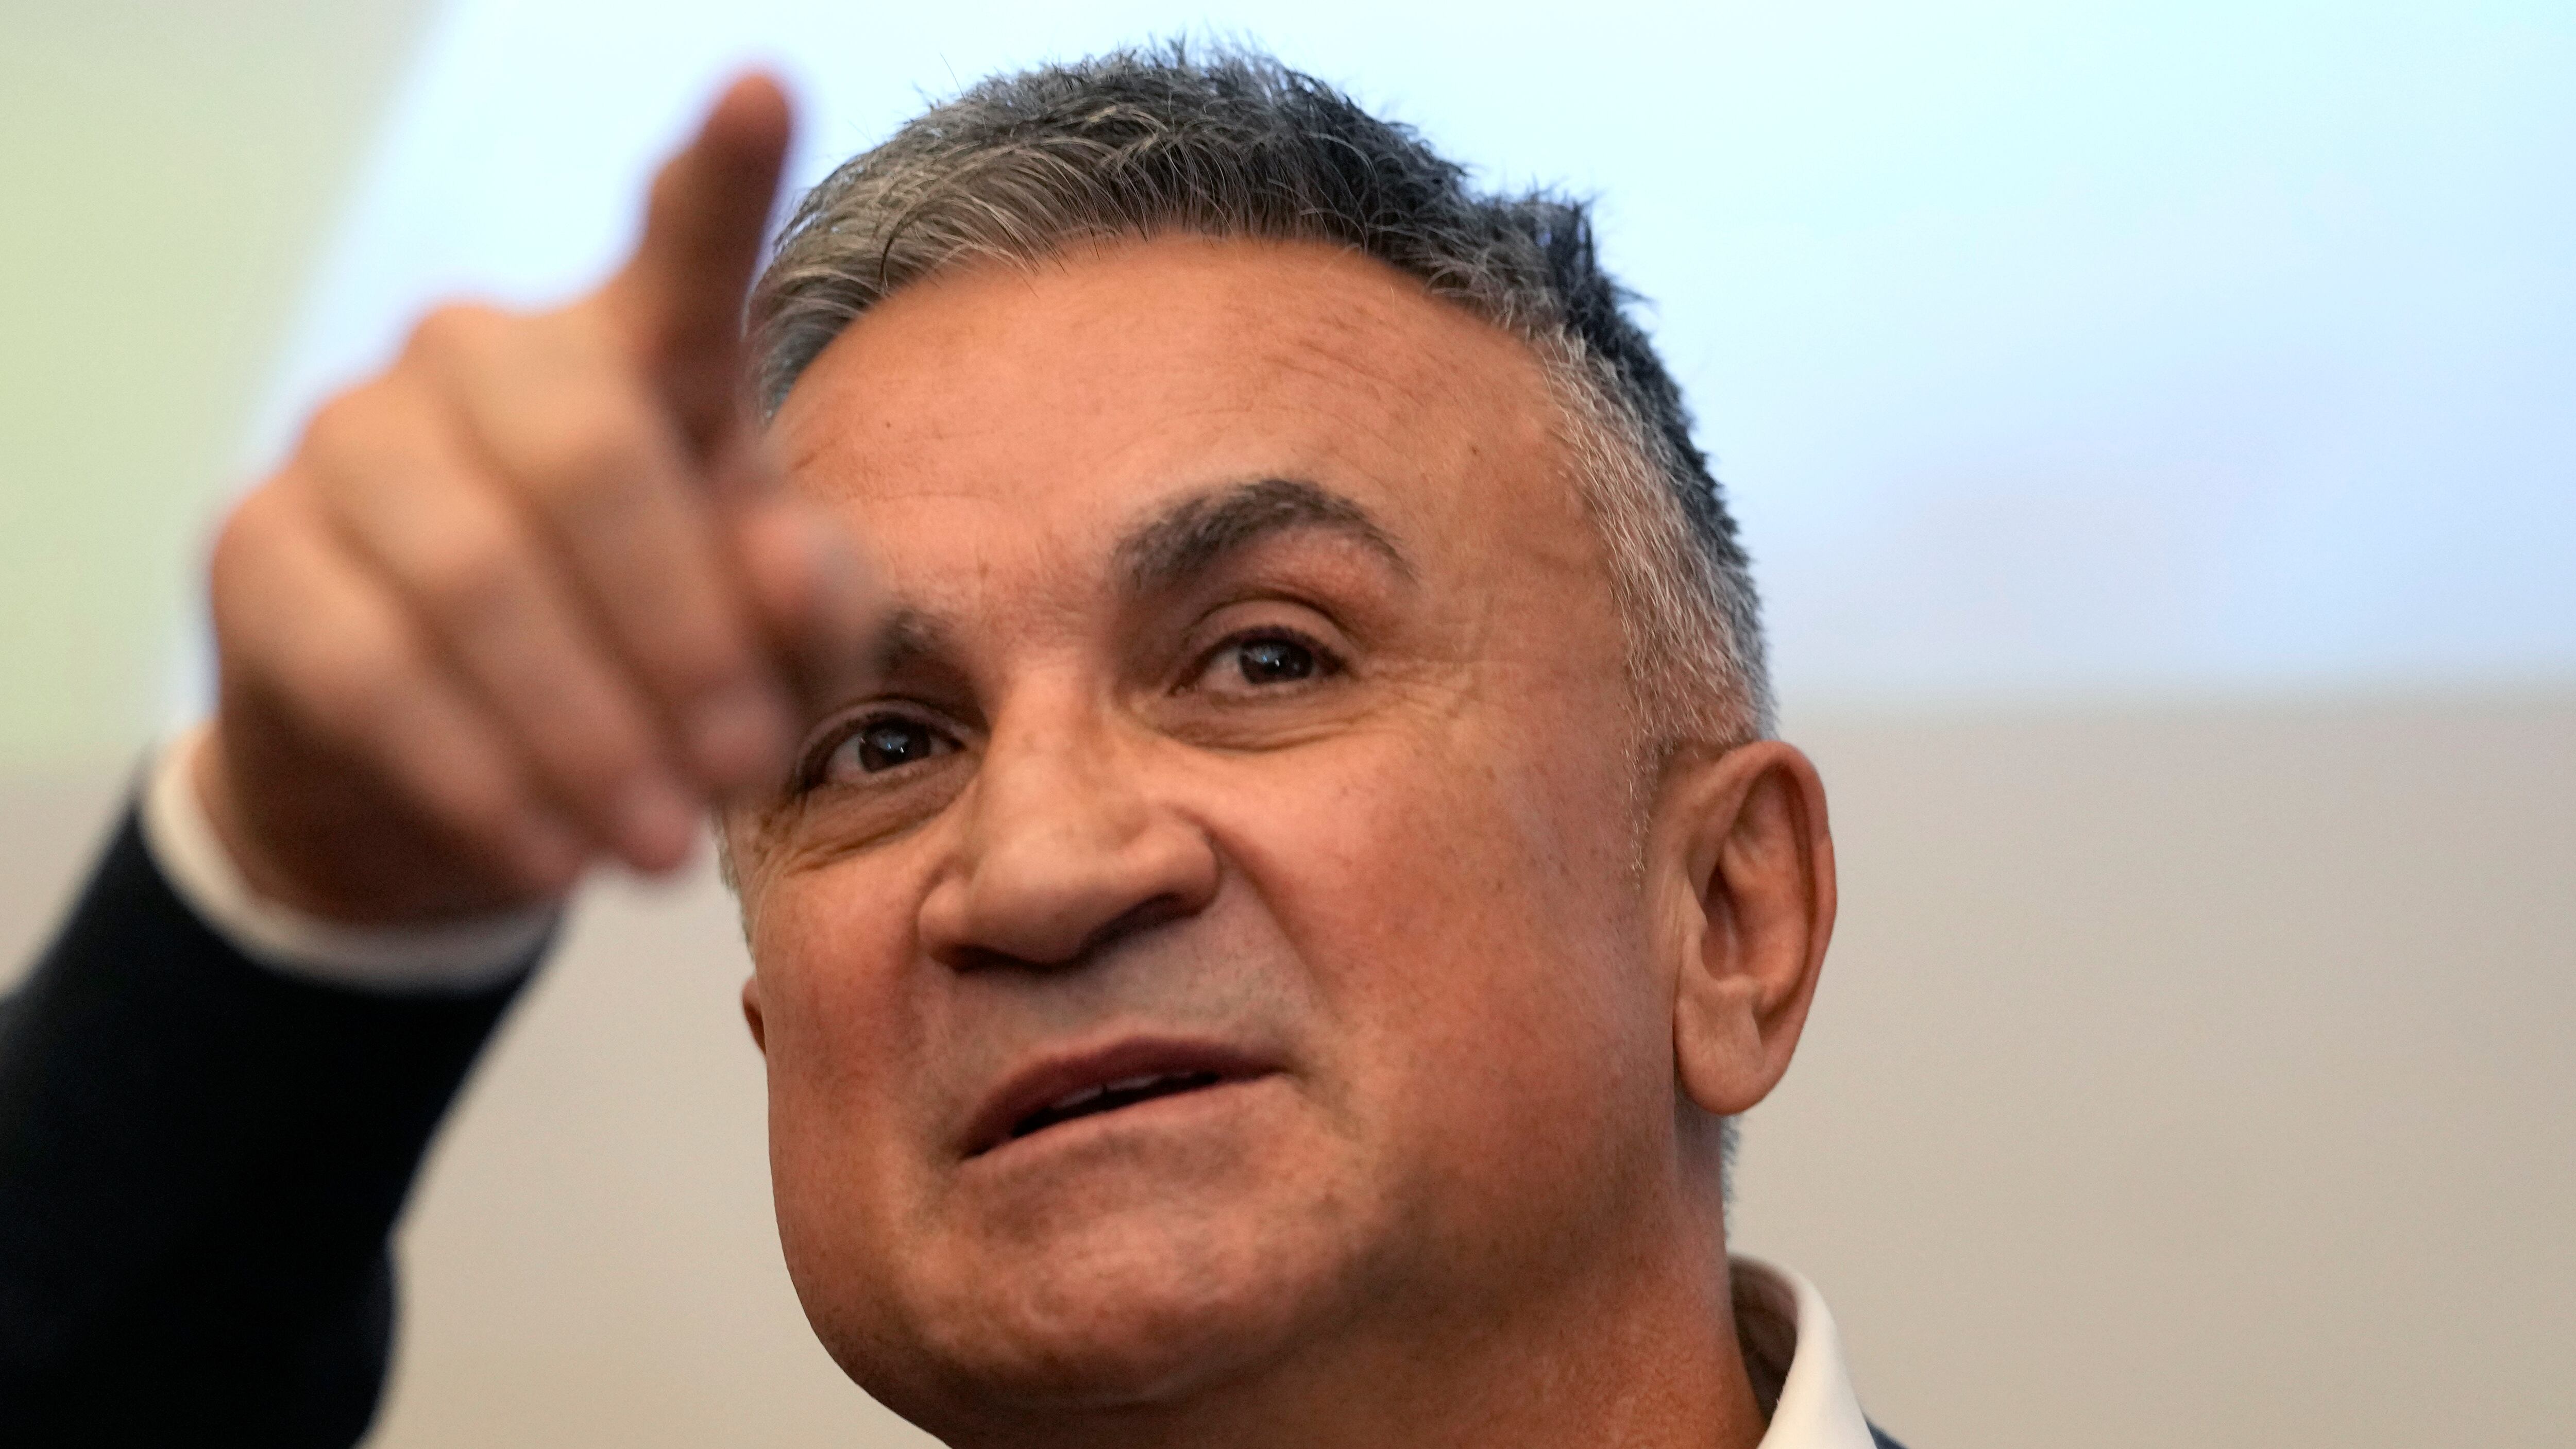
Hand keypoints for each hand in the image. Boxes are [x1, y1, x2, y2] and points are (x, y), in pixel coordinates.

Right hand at [197, 75, 866, 924]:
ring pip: (473, 579)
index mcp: (639, 358)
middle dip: (677, 643)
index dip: (723, 177)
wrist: (474, 785)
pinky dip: (480, 779)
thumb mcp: (777, 655)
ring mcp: (355, 440)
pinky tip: (548, 858)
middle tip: (737, 776)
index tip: (763, 86)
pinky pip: (371, 669)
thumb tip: (787, 567)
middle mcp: (485, 359)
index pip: (687, 253)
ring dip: (585, 737)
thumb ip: (817, 610)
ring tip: (659, 849)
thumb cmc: (661, 674)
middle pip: (589, 461)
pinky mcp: (261, 550)